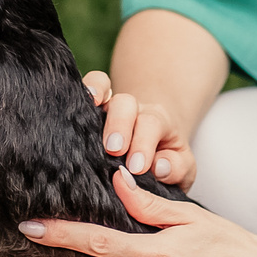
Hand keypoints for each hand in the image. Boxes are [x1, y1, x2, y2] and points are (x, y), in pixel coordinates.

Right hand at [83, 70, 196, 184]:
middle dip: (119, 125)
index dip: (143, 144)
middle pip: (126, 104)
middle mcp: (133, 110)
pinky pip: (89, 87)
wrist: (153, 149)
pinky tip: (75, 101)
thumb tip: (159, 167)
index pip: (151, 126)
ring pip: (105, 91)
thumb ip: (176, 168)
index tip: (136, 168)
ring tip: (86, 122)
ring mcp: (110, 107)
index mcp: (158, 123)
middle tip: (114, 149)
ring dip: (97, 101)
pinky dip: (85, 88)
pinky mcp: (91, 109)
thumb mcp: (181, 169)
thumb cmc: (166, 161)